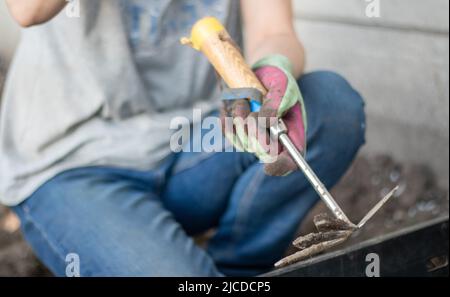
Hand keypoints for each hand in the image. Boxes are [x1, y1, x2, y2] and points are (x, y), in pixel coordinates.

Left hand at [220, 55, 306, 175]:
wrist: (264, 71)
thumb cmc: (280, 79)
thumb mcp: (282, 86)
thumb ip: (276, 104)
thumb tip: (266, 123)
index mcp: (292, 134)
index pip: (289, 161)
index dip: (280, 167)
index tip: (269, 166)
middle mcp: (274, 141)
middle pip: (260, 152)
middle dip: (253, 131)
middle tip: (252, 109)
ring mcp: (255, 138)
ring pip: (242, 141)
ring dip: (240, 118)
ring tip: (245, 100)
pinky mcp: (238, 131)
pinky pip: (227, 132)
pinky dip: (228, 117)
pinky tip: (234, 104)